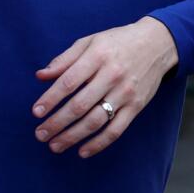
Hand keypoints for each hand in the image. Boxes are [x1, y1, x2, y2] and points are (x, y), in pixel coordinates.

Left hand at [32, 17, 180, 158]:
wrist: (157, 44)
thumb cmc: (118, 41)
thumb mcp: (90, 41)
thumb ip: (64, 59)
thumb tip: (40, 76)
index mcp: (97, 56)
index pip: (69, 82)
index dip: (51, 99)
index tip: (36, 112)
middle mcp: (111, 76)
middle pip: (80, 105)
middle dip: (57, 123)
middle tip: (40, 134)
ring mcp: (125, 93)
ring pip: (95, 121)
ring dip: (73, 137)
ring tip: (55, 145)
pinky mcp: (136, 107)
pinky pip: (116, 130)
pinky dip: (98, 144)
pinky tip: (82, 151)